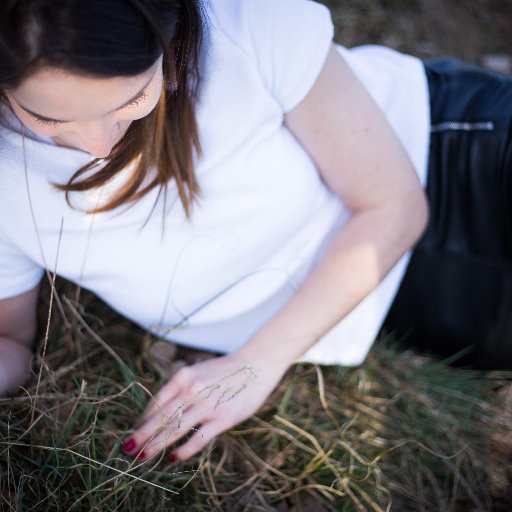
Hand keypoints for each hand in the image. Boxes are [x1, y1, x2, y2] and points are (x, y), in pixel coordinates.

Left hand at [122, 351, 289, 461]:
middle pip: (161, 417)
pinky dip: (184, 450)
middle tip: (128, 448)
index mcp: (184, 376)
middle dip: (142, 435)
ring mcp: (207, 404)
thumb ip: (182, 388)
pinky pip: (198, 438)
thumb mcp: (198, 371)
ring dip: (156, 444)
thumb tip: (162, 411)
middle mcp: (192, 389)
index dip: (144, 419)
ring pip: (175, 429)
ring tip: (142, 456)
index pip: (157, 401)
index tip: (136, 432)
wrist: (255, 365)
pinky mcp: (222, 418)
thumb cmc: (225, 370)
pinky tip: (173, 457)